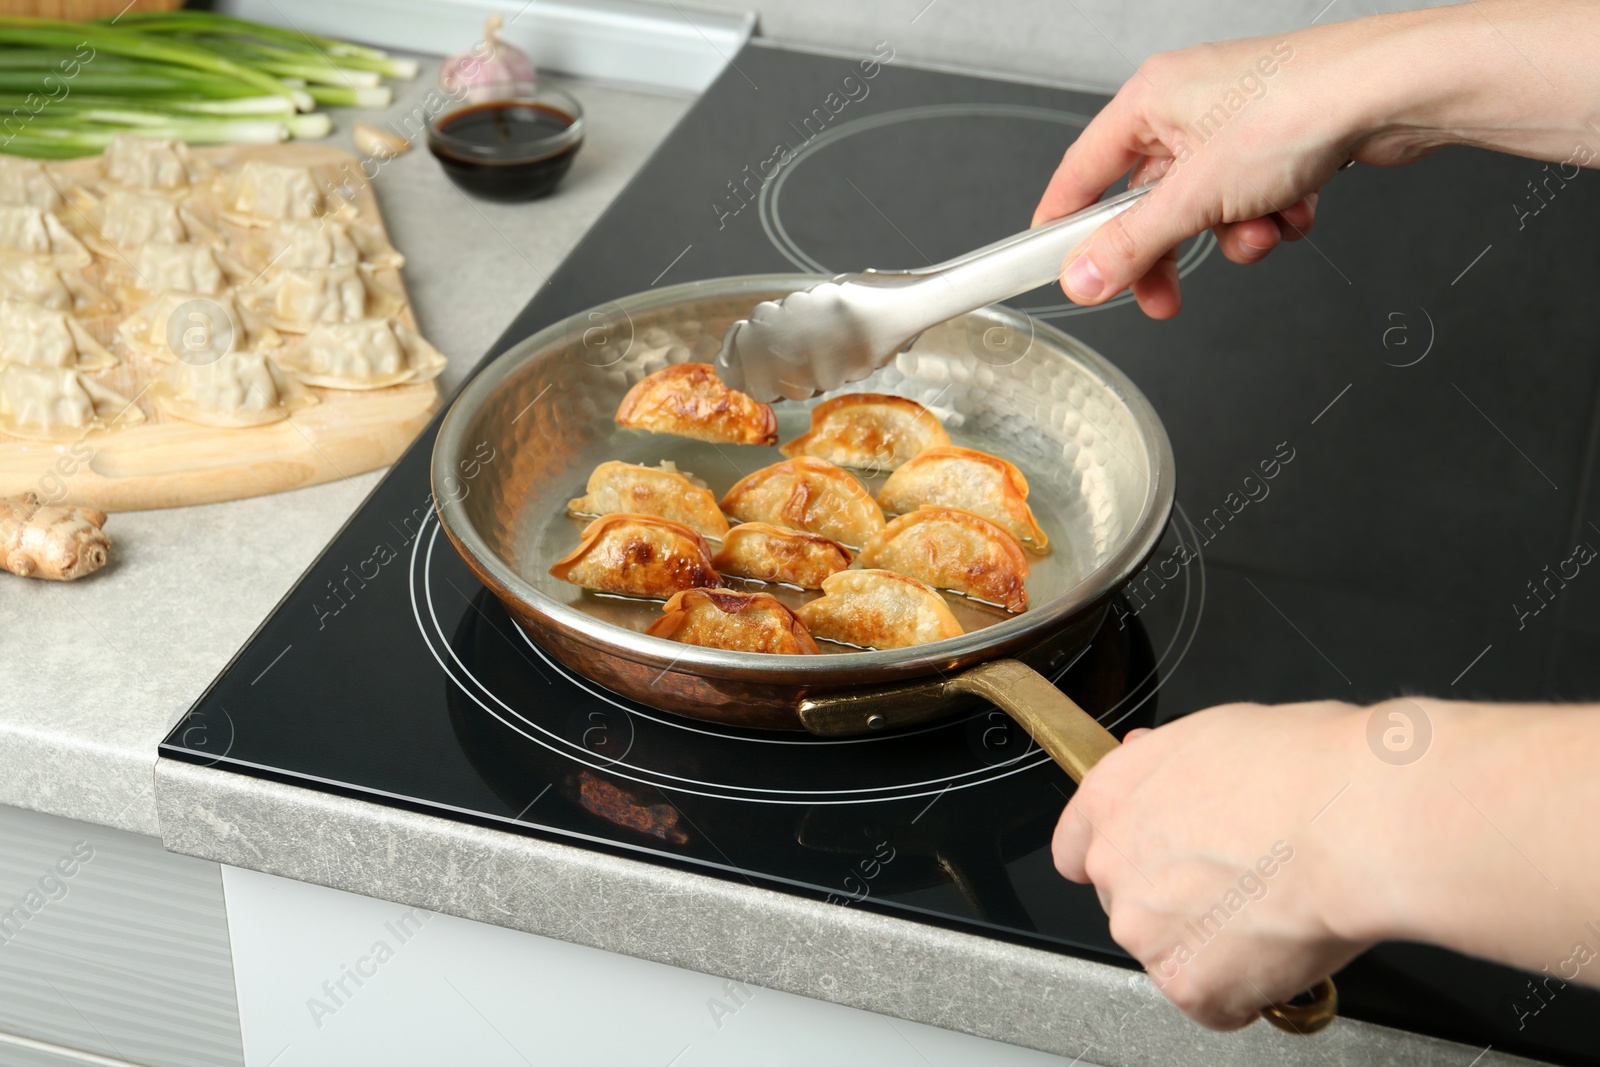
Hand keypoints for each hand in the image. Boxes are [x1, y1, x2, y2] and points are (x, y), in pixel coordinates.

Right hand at [1032, 21, 1447, 318]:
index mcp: (1150, 98)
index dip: (1065, 223)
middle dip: (1167, 252)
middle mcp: (1188, 104)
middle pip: (1148, 202)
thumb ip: (1133, 244)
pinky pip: (1251, 200)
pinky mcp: (1279, 140)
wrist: (1396, 89)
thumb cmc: (1300, 106)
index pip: (1082, 172)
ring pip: (1206, 208)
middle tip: (1164, 297)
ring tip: (1260, 230)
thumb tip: (1084, 276)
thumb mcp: (1196, 194)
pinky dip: (1270, 216)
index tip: (1054, 264)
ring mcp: (1236, 123)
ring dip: (1232, 235)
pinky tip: (1294, 207)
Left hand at [1052, 702, 1373, 1029]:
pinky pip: (1213, 1001)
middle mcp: (1113, 862)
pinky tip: (1280, 948)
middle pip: (1128, 902)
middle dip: (1176, 903)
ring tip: (1271, 912)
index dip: (1123, 859)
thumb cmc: (1306, 769)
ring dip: (1211, 947)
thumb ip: (1168, 768)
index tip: (1146, 867)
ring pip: (1169, 952)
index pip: (1077, 846)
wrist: (1353, 821)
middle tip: (1241, 885)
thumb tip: (1160, 771)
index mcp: (1112, 796)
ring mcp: (1143, 927)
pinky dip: (1247, 990)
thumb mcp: (1215, 735)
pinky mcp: (1186, 981)